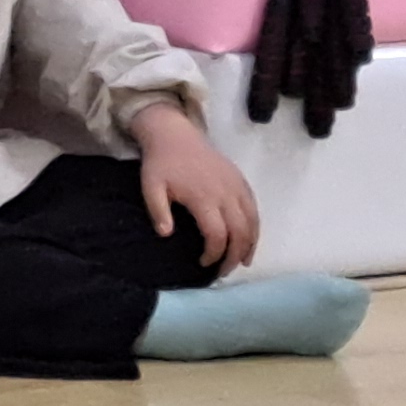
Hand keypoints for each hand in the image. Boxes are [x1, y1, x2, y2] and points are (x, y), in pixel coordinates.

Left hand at [133, 102, 262, 271]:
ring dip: (251, 244)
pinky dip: (255, 226)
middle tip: (224, 271)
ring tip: (243, 261)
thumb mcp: (150, 187)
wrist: (174, 134)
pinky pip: (254, 207)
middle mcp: (226, 193)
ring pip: (252, 221)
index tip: (203, 264)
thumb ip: (158, 211)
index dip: (214, 254)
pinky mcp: (240, 180)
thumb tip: (166, 235)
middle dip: (235, 255)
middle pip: (240, 232)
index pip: (217, 235)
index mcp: (204, 197)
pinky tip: (250, 238)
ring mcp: (236, 186)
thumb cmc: (160, 163)